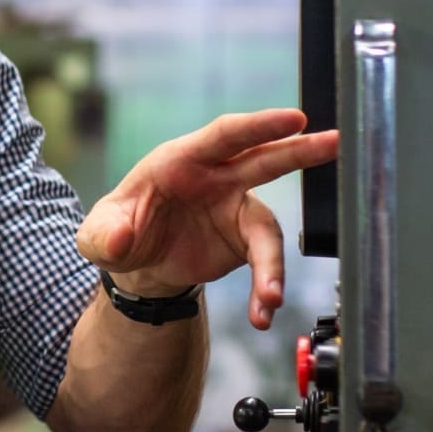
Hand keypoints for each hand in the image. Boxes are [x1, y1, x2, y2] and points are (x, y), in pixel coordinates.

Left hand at [77, 109, 340, 328]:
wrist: (139, 267)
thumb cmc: (118, 233)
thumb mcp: (98, 236)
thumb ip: (105, 235)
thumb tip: (117, 237)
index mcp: (179, 161)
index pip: (223, 135)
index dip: (258, 126)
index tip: (293, 119)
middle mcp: (215, 177)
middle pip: (263, 159)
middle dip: (298, 150)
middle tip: (334, 142)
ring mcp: (235, 207)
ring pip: (268, 226)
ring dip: (272, 264)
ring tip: (269, 298)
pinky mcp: (244, 240)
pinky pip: (264, 261)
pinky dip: (265, 286)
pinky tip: (261, 311)